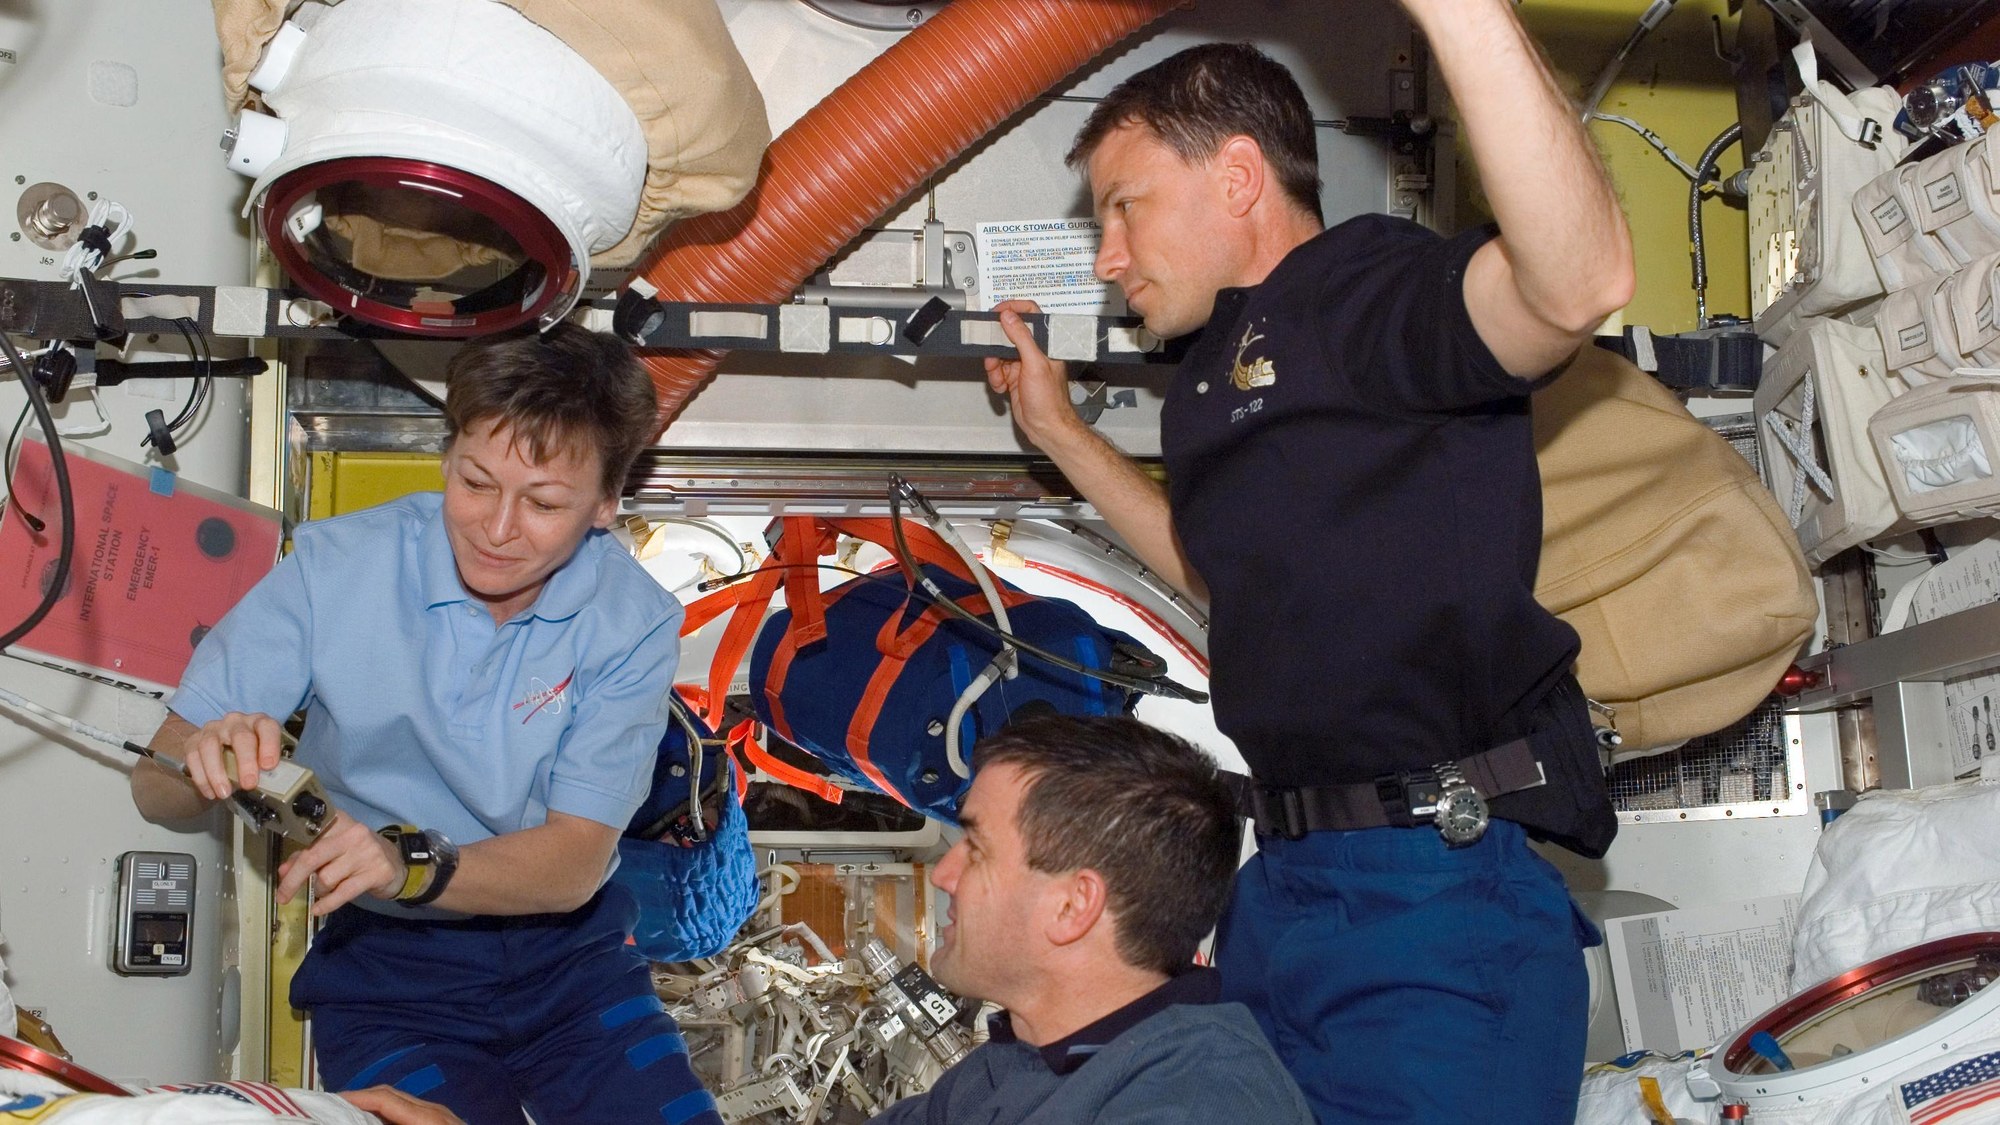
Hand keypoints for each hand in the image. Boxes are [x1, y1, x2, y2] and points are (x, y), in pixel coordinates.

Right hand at [179, 712, 284, 800]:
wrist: (223, 748)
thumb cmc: (250, 754)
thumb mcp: (263, 756)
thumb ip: (267, 766)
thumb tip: (271, 785)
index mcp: (258, 722)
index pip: (267, 727)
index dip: (269, 745)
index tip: (268, 766)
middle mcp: (235, 722)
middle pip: (240, 737)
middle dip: (245, 762)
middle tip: (248, 784)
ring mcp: (213, 729)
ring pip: (210, 745)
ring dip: (217, 772)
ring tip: (224, 793)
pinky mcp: (193, 740)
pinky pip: (193, 757)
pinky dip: (201, 778)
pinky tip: (210, 792)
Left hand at [276, 809, 404, 915]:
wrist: (396, 863)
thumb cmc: (357, 854)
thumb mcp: (333, 850)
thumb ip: (307, 856)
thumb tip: (283, 872)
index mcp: (340, 822)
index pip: (309, 835)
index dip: (293, 855)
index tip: (281, 873)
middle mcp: (353, 833)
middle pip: (313, 857)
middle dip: (294, 879)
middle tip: (282, 896)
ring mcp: (367, 852)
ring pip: (326, 878)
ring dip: (319, 890)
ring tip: (325, 890)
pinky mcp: (377, 872)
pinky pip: (343, 893)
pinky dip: (327, 904)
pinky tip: (318, 909)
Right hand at [339, 1085, 465, 1124]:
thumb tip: (369, 1121)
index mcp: (426, 1117)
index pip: (385, 1098)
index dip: (356, 1097)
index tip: (332, 1100)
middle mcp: (433, 1109)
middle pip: (391, 1094)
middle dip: (361, 1097)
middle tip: (333, 1107)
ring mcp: (439, 1113)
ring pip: (399, 1101)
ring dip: (374, 1105)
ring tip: (349, 1114)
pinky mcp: (441, 1120)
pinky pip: (409, 1110)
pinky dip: (389, 1113)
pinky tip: (377, 1122)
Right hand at [983, 299, 1080, 447]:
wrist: (1046, 427)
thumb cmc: (1050, 401)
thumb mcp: (1035, 364)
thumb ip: (1021, 337)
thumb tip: (1009, 317)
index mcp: (1047, 343)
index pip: (1030, 314)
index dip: (1013, 310)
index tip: (997, 312)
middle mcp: (1036, 351)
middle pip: (1009, 335)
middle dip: (996, 345)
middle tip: (990, 351)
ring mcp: (1024, 365)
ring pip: (1000, 354)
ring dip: (994, 365)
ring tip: (999, 376)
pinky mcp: (1015, 378)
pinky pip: (998, 370)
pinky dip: (995, 378)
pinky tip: (1002, 386)